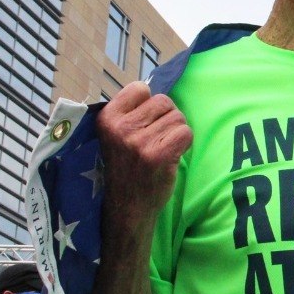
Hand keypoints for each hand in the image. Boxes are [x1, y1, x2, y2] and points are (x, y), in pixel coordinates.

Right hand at [95, 82, 192, 228]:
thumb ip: (130, 112)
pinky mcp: (159, 155)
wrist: (127, 207)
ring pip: (177, 117)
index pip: (140, 88)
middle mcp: (121, 129)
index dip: (148, 104)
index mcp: (107, 118)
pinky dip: (184, 142)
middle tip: (157, 138)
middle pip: (163, 101)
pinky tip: (172, 154)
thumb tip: (153, 86)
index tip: (144, 123)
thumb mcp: (115, 135)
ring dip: (176, 131)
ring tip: (163, 147)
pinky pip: (185, 132)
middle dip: (166, 117)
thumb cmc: (125, 167)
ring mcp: (140, 143)